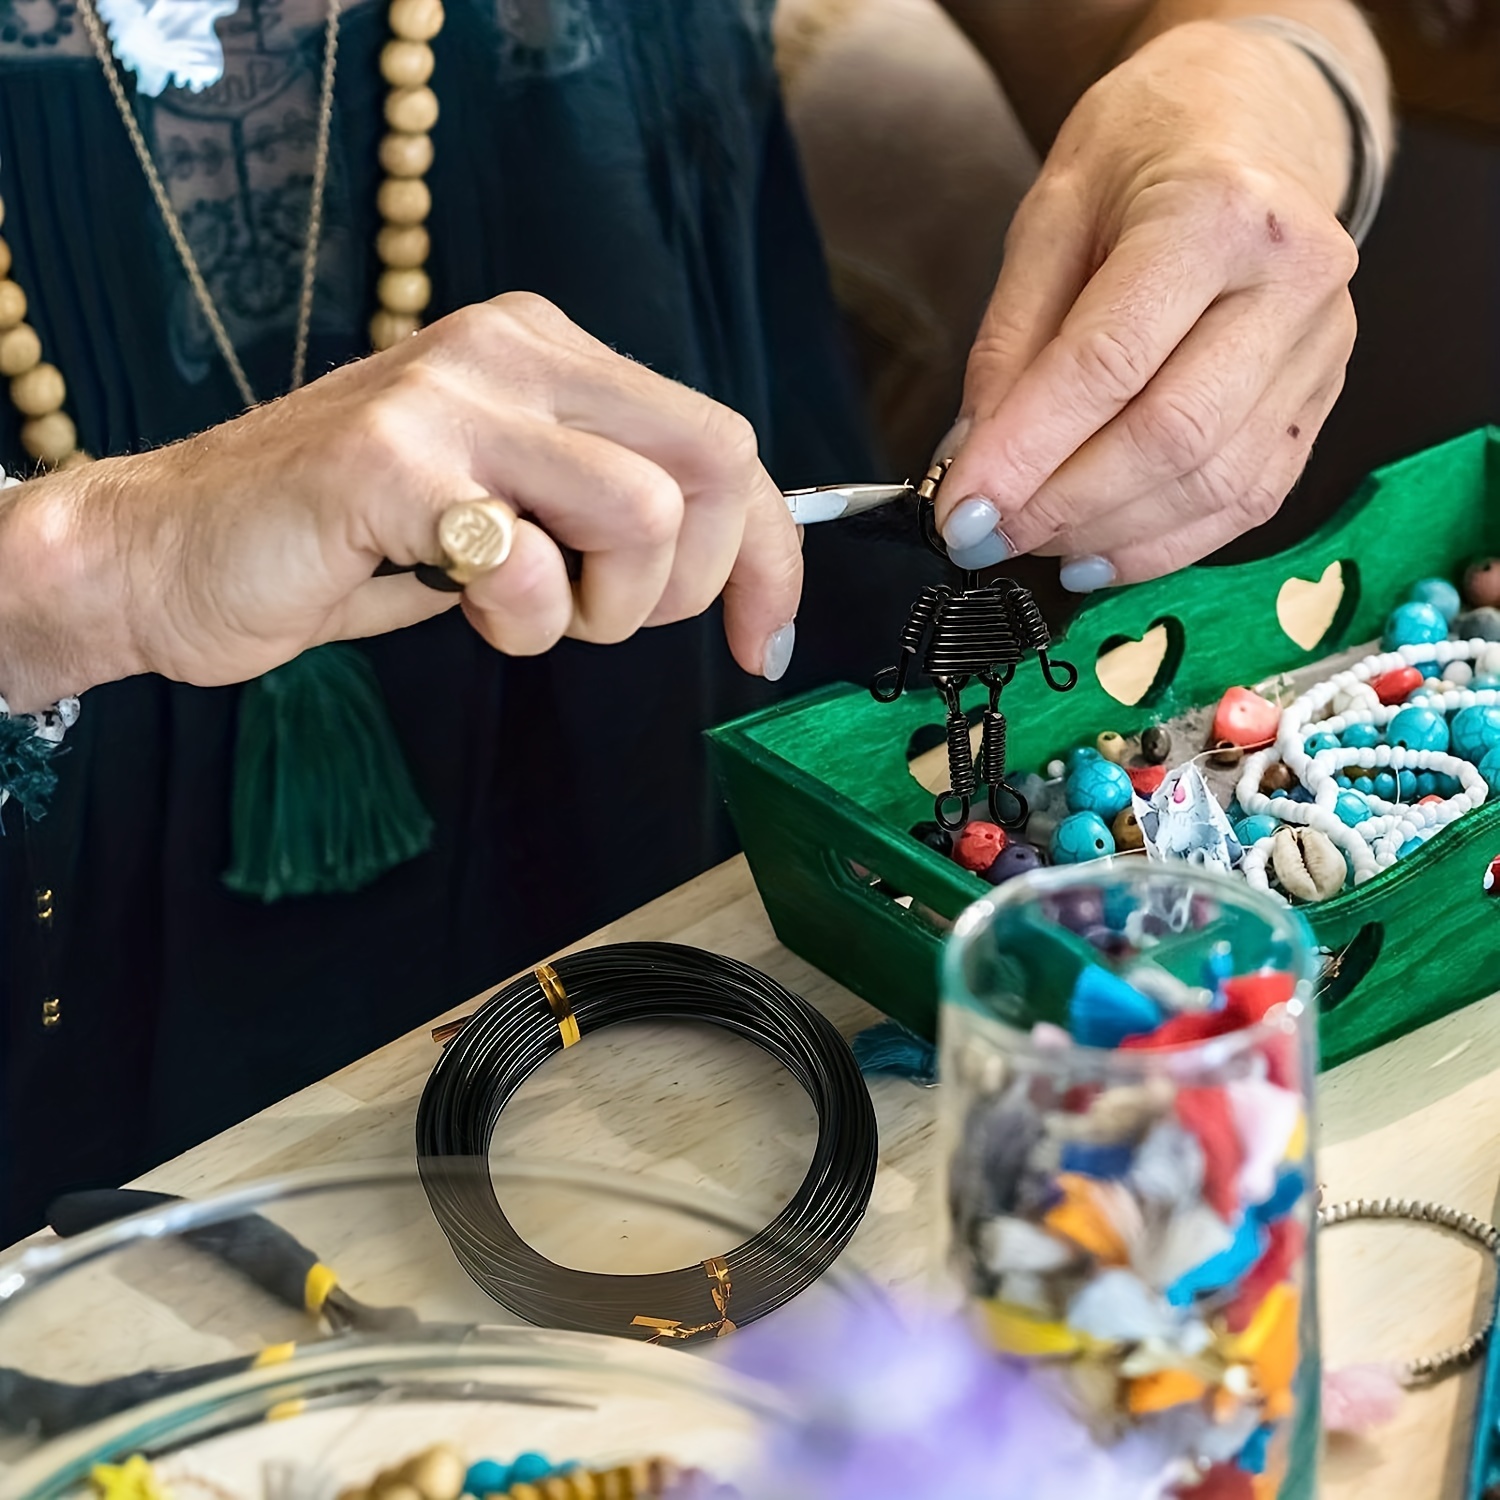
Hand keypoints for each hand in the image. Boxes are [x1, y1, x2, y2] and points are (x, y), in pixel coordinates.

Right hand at [0, 293, 800, 709]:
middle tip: (593, 616)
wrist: (174, 549)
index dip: (769, 555)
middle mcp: (509, 348)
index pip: (721, 441)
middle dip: (685, 585)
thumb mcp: (509, 508)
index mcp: (549, 351)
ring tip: (515, 610)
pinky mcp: (389, 459)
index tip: (761, 641)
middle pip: (714, 462)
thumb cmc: (351, 542)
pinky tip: (452, 603)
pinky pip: (529, 563)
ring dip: (600, 608)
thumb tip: (737, 556)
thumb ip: (603, 504)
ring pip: (643, 512)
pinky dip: (518, 622)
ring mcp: (449, 394)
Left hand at [935, 20, 1361, 589]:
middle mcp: (1291, 282)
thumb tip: (971, 463)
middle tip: (984, 537)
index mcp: (1216, 214)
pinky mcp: (1320, 399)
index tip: (958, 511)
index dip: (1025, 453)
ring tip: (1030, 543)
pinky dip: (1163, 546)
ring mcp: (1321, 347)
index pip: (1107, 364)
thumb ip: (1010, 345)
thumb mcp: (1048, 220)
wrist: (1251, 125)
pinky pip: (1247, 501)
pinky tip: (1093, 554)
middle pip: (1170, 436)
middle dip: (1061, 506)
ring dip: (1107, 535)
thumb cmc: (1140, 163)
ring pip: (1214, 483)